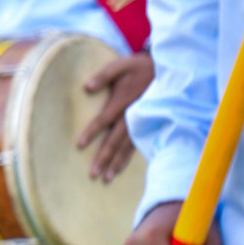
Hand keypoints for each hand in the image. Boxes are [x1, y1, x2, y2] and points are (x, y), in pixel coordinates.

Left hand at [77, 51, 154, 181]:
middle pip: (115, 141)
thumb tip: (86, 87)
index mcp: (122, 102)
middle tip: (93, 174)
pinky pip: (136, 146)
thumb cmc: (137, 68)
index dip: (92, 132)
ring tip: (106, 178)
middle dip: (104, 157)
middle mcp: (132, 116)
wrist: (164, 71)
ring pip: (127, 148)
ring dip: (116, 163)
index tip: (79, 145)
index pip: (104, 120)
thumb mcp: (119, 66)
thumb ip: (103, 76)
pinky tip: (120, 168)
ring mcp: (141, 123)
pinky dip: (128, 158)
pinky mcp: (146, 126)